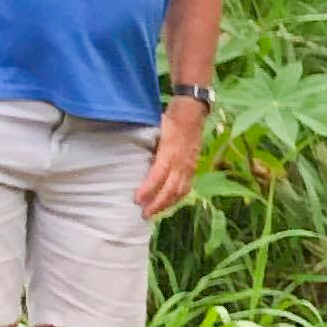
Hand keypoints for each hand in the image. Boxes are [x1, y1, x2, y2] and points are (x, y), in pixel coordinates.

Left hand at [136, 101, 204, 216]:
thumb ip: (148, 146)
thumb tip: (133, 161)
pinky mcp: (193, 167)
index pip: (157, 176)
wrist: (192, 112)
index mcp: (170, 153)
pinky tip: (169, 202)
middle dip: (157, 204)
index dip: (147, 190)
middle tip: (143, 214)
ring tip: (155, 212)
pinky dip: (177, 197)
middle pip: (170, 189)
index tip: (136, 200)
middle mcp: (181, 163)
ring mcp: (189, 166)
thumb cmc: (170, 118)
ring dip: (167, 204)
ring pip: (179, 191)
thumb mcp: (155, 129)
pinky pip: (187, 187)